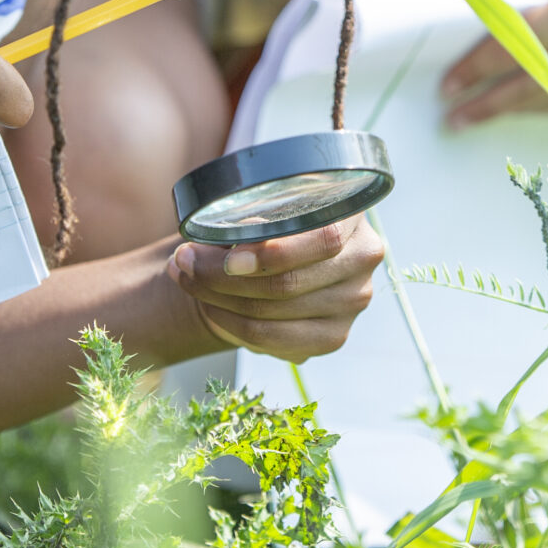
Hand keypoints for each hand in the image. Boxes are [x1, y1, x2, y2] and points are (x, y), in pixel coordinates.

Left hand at [165, 215, 384, 360]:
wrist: (282, 256)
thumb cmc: (271, 221)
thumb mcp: (266, 206)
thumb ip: (252, 217)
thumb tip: (218, 239)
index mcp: (353, 215)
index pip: (323, 239)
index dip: (271, 253)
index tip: (227, 258)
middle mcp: (364, 258)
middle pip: (291, 283)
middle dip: (223, 277)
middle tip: (183, 262)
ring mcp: (353, 302)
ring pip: (275, 315)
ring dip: (218, 300)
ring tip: (185, 279)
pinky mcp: (333, 337)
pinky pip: (274, 341)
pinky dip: (233, 325)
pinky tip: (212, 308)